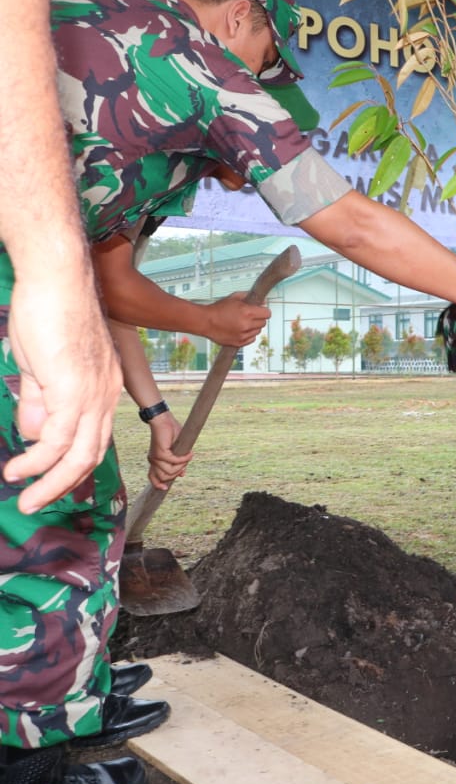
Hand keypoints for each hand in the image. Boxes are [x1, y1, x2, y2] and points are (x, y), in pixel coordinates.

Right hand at [3, 276, 121, 512]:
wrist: (56, 280)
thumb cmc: (49, 313)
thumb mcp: (43, 366)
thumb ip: (41, 402)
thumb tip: (32, 435)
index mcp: (104, 388)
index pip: (96, 438)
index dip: (73, 465)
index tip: (51, 482)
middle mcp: (107, 396)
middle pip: (91, 455)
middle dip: (63, 485)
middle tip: (36, 503)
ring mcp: (93, 395)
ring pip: (77, 455)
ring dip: (50, 482)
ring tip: (26, 499)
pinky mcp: (74, 391)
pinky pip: (57, 440)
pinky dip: (38, 462)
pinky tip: (19, 471)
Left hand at [146, 412, 192, 489]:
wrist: (163, 420)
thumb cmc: (170, 432)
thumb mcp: (176, 450)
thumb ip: (177, 462)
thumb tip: (182, 474)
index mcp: (155, 460)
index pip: (152, 477)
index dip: (158, 484)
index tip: (166, 488)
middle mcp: (153, 461)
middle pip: (165, 477)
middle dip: (178, 472)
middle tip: (186, 462)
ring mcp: (156, 458)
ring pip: (170, 471)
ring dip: (182, 465)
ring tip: (188, 456)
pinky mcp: (161, 453)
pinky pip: (175, 462)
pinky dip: (184, 459)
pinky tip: (190, 454)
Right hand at [206, 292, 269, 347]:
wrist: (204, 321)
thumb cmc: (217, 309)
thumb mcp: (233, 297)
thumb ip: (249, 297)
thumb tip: (262, 301)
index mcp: (247, 312)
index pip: (267, 313)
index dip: (264, 311)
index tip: (260, 310)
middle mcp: (246, 324)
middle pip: (263, 323)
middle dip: (258, 318)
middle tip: (250, 316)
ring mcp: (243, 335)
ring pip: (258, 331)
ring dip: (253, 327)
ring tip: (242, 322)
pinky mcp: (239, 343)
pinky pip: (252, 339)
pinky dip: (248, 335)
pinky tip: (240, 329)